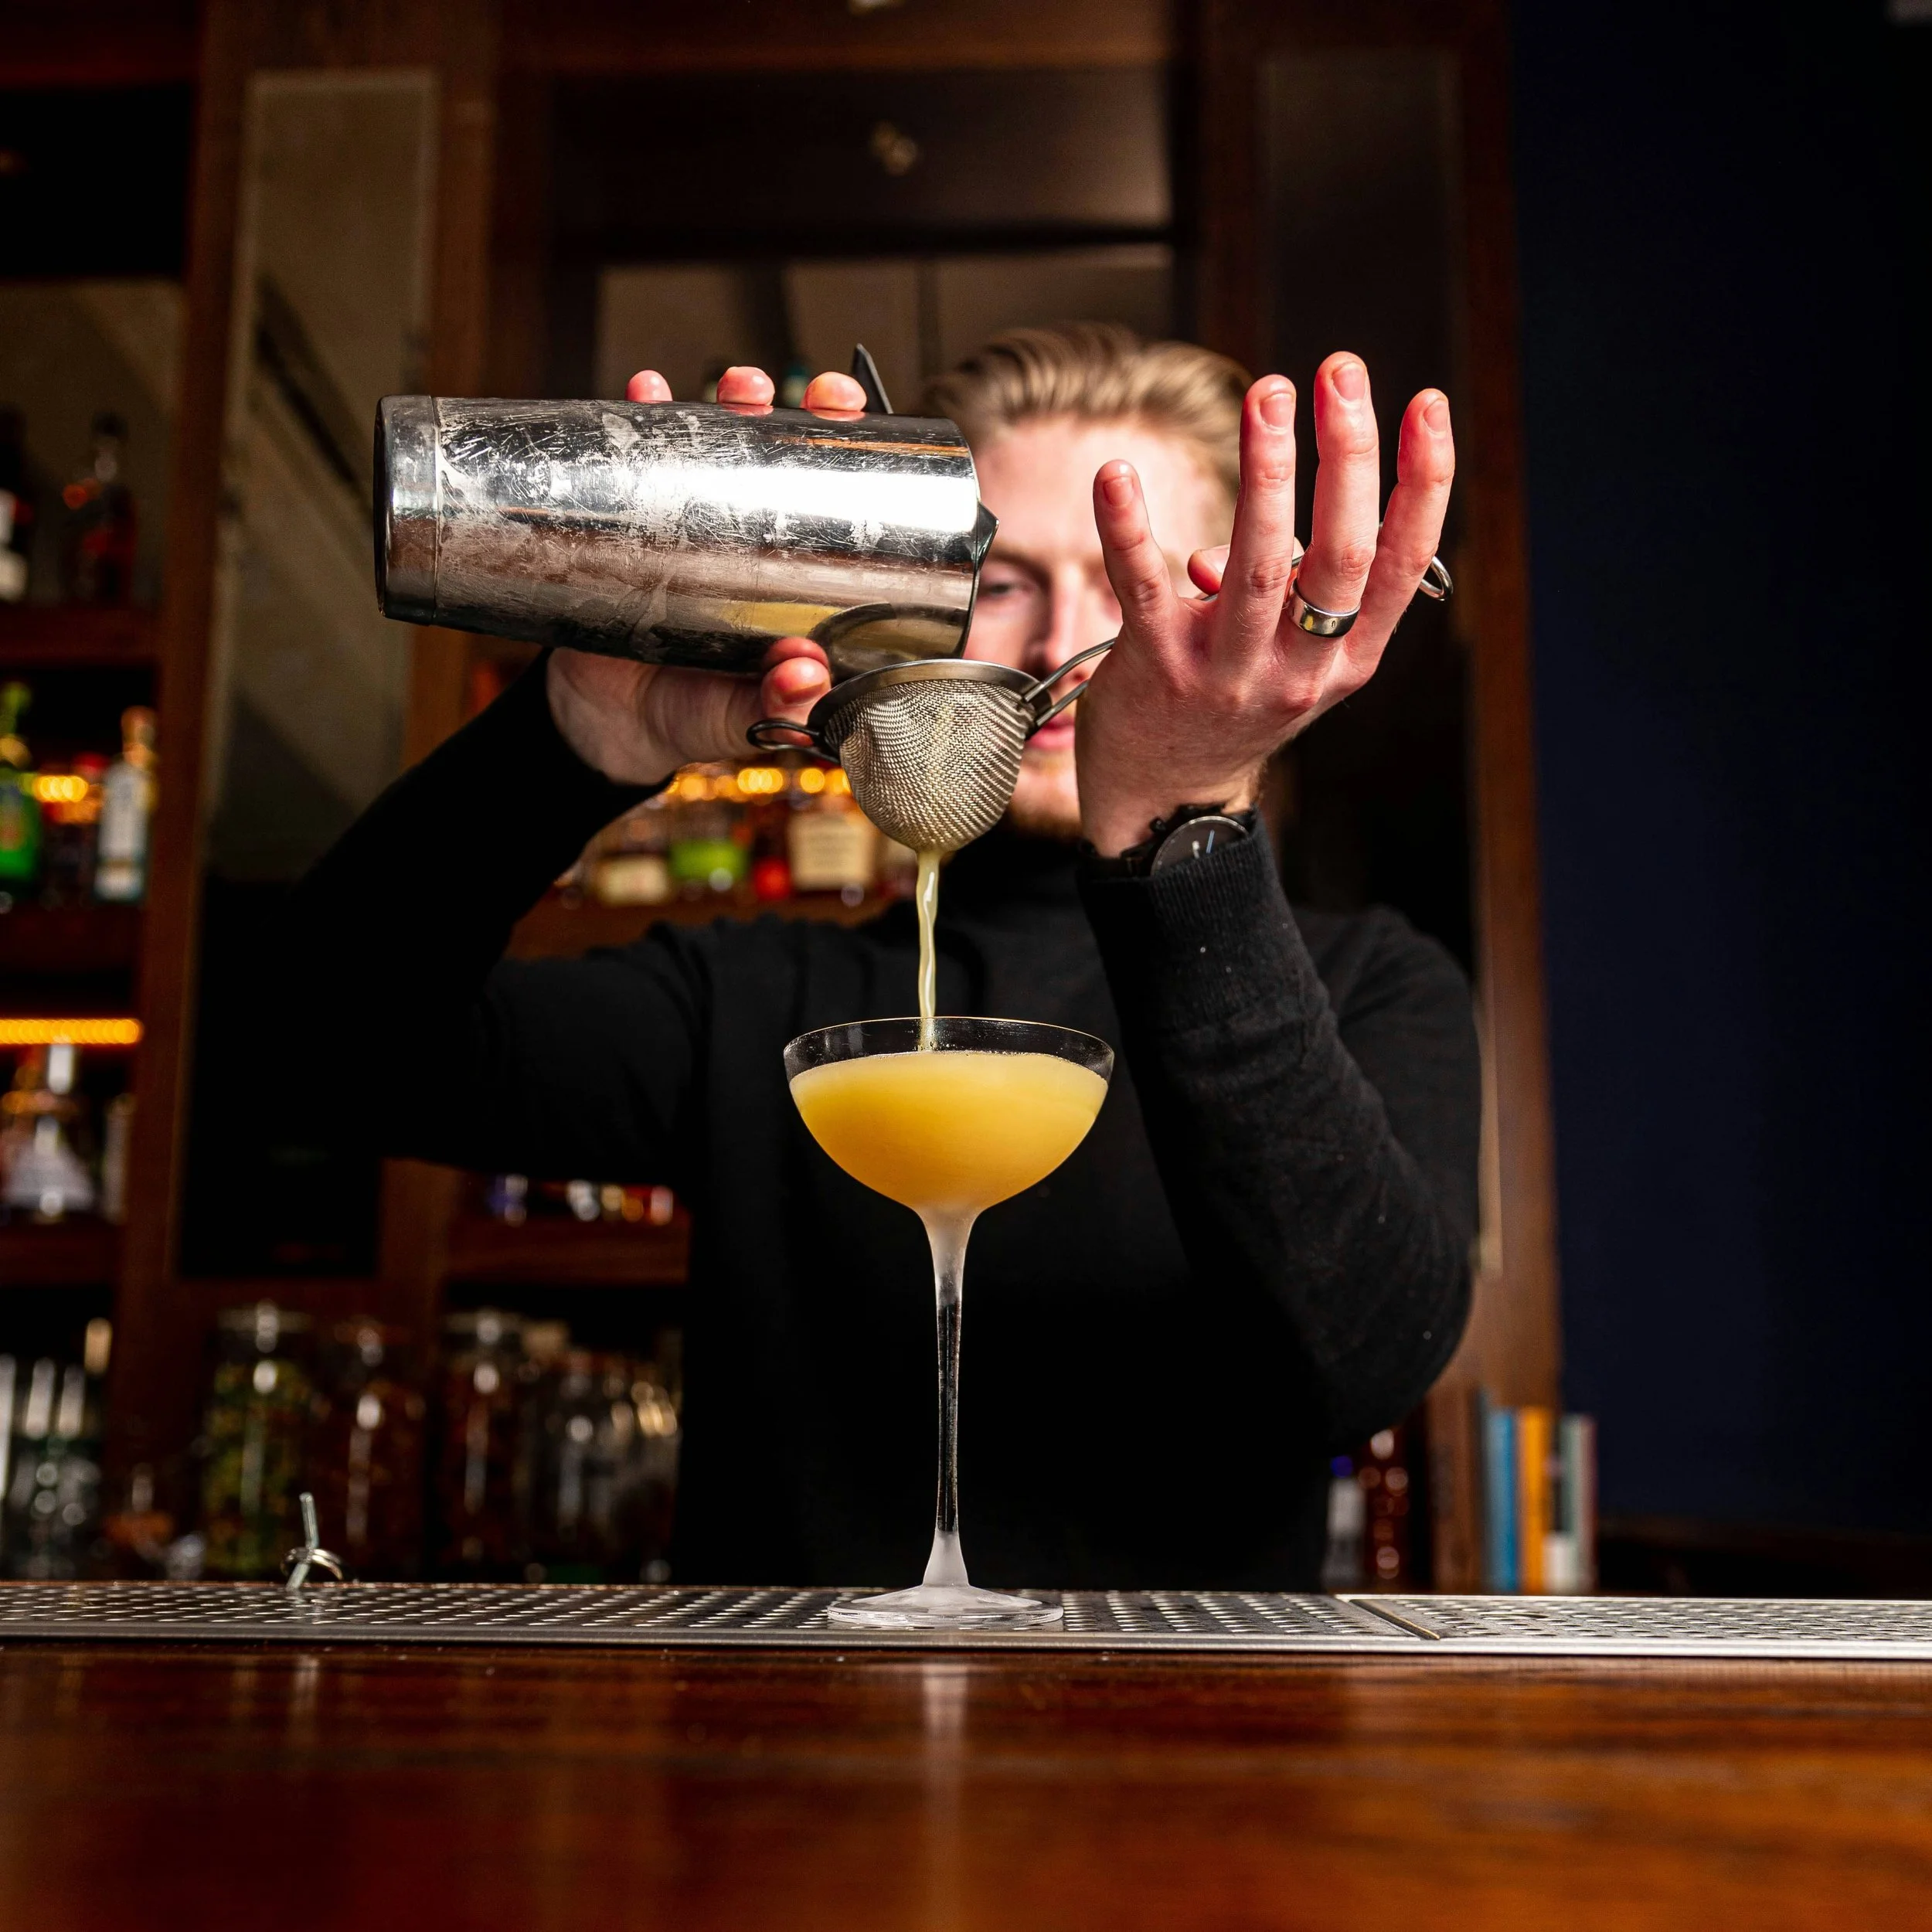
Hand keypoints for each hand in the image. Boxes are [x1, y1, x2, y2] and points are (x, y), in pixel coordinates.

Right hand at [545, 364, 868, 784]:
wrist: (605, 722)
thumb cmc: (691, 714)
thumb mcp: (743, 717)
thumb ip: (778, 708)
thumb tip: (805, 676)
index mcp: (790, 575)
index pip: (831, 502)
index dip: (851, 458)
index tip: (858, 421)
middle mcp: (744, 536)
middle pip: (778, 455)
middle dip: (800, 414)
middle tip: (814, 396)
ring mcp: (687, 523)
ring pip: (713, 444)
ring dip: (727, 402)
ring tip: (738, 387)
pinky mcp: (630, 522)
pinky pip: (636, 462)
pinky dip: (638, 417)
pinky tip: (645, 391)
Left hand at [1073, 354, 1453, 854]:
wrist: (1164, 795)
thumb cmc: (1231, 704)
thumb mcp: (1292, 658)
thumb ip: (1294, 584)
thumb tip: (1261, 520)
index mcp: (1347, 658)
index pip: (1403, 562)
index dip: (1423, 481)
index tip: (1429, 403)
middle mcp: (1299, 669)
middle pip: (1340, 555)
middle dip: (1347, 455)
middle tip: (1339, 373)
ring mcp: (1228, 673)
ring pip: (1257, 566)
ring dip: (1266, 472)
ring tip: (1268, 394)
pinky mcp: (1157, 669)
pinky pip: (1143, 587)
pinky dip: (1128, 526)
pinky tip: (1117, 472)